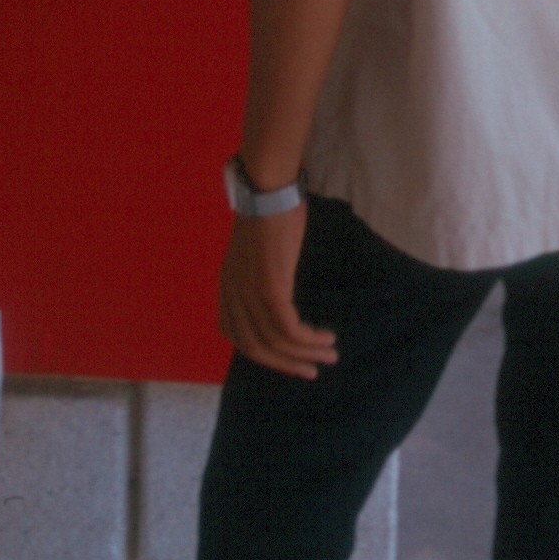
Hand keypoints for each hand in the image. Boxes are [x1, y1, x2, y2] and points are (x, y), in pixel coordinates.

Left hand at [219, 209, 336, 380]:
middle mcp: (234, 294)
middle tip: (311, 371)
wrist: (268, 188)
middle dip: (284, 364)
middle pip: (253, 347)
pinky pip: (289, 328)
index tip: (284, 357)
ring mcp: (250, 292)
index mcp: (228, 285)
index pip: (234, 333)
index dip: (259, 352)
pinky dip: (309, 339)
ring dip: (305, 354)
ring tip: (330, 355)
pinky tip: (326, 337)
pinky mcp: (270, 288)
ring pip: (275, 341)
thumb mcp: (256, 249)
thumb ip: (259, 272)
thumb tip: (277, 288)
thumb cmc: (269, 211)